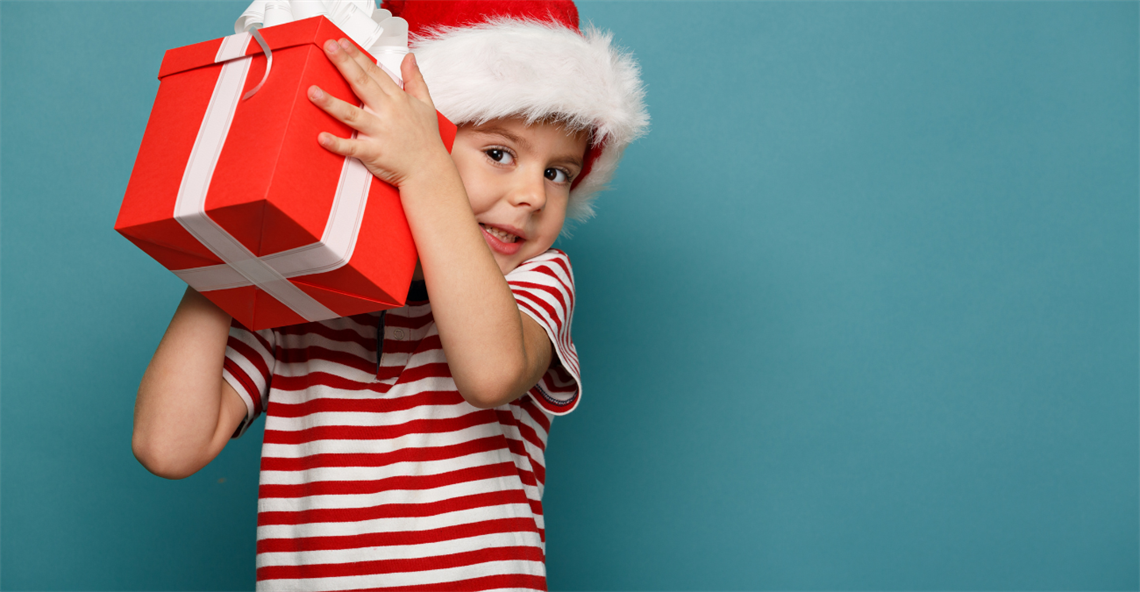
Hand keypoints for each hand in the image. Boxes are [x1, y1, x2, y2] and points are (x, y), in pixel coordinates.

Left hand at [308, 38, 452, 187]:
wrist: (430, 171)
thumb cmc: (426, 139)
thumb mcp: (426, 104)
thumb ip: (415, 79)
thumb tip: (410, 58)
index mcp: (397, 99)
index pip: (375, 72)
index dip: (357, 56)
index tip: (342, 42)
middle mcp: (387, 113)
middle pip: (361, 83)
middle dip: (344, 64)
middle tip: (328, 47)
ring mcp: (379, 132)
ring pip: (351, 114)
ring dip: (331, 103)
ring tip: (313, 91)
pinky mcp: (374, 152)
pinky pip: (352, 147)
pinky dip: (337, 144)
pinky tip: (322, 137)